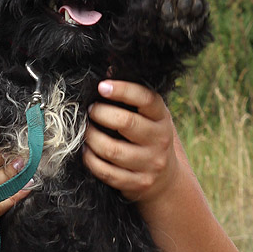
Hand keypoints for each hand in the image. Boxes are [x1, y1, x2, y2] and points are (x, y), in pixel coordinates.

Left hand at [83, 80, 177, 204]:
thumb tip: (108, 68)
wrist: (165, 179)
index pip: (145, 99)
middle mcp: (159, 140)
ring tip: (86, 131)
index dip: (122, 90)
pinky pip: (107, 172)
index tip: (101, 87)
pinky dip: (91, 160)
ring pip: (112, 150)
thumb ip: (131, 96)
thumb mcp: (148, 116)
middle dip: (101, 114)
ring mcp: (150, 164)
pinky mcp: (137, 184)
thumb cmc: (148, 137)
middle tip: (91, 110)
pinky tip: (87, 152)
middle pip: (126, 123)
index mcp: (162, 117)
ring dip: (92, 138)